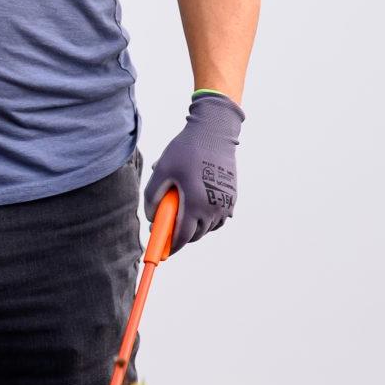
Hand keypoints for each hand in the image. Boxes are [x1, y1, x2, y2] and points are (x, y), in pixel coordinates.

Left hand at [144, 93, 241, 249]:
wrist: (214, 132)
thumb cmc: (185, 150)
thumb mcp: (162, 171)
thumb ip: (153, 197)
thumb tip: (152, 218)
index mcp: (195, 204)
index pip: (182, 237)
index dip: (170, 247)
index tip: (161, 253)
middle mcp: (214, 208)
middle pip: (195, 235)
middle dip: (180, 236)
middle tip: (166, 227)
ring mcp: (225, 203)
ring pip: (208, 227)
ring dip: (195, 227)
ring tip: (181, 212)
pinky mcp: (232, 196)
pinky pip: (219, 217)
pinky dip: (208, 218)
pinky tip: (197, 207)